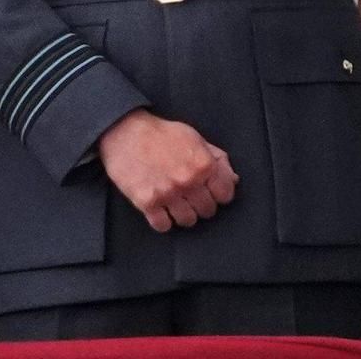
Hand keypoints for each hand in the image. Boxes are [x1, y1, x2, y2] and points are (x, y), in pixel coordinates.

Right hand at [97, 109, 237, 231]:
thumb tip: (234, 180)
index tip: (211, 192)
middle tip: (192, 198)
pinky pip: (163, 226)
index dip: (219, 194)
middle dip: (202, 205)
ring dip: (184, 215)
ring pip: (187, 221)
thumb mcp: (197, 139)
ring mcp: (167, 194)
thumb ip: (218, 159)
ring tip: (177, 205)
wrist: (126, 133)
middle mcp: (188, 181)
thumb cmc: (163, 134)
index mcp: (204, 165)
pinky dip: (164, 221)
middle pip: (207, 211)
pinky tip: (161, 211)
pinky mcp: (146, 202)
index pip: (225, 195)